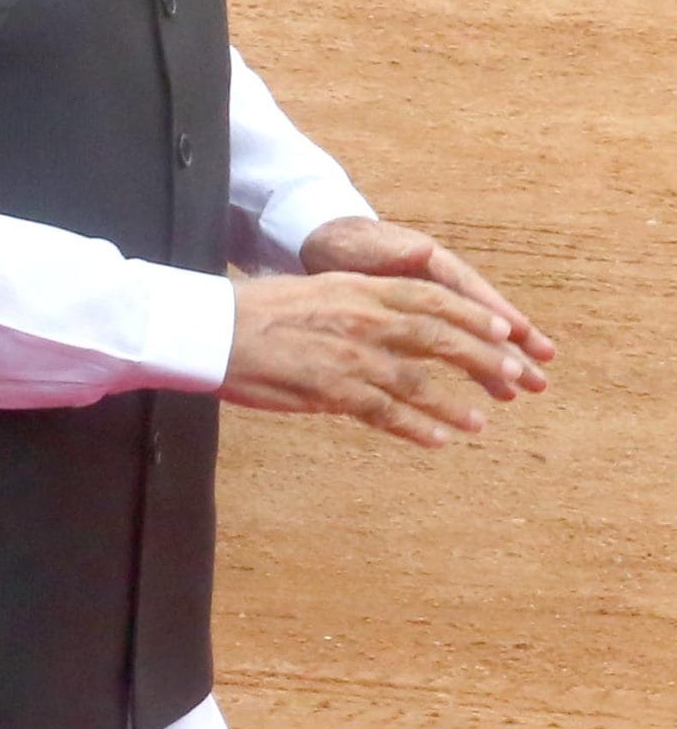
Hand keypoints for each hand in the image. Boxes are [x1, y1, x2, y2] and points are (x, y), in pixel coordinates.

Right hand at [225, 270, 537, 447]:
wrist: (213, 329)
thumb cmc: (256, 311)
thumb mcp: (315, 292)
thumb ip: (354, 304)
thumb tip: (383, 322)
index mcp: (359, 289)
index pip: (431, 298)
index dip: (471, 315)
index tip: (502, 329)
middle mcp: (364, 318)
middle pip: (439, 337)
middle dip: (482, 358)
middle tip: (514, 377)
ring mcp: (351, 356)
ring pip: (420, 381)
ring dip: (454, 404)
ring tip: (480, 421)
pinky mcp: (333, 390)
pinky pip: (386, 413)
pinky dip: (418, 427)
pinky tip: (438, 440)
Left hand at [300, 216, 553, 391]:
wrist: (325, 244)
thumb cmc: (348, 244)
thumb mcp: (369, 246)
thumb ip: (397, 252)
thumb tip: (424, 248)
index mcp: (433, 266)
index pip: (472, 294)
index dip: (499, 316)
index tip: (524, 338)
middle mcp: (441, 286)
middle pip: (481, 321)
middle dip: (511, 349)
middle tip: (541, 379)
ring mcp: (432, 306)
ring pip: (470, 337)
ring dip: (496, 363)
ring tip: (521, 391)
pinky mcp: (418, 323)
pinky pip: (451, 347)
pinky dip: (470, 367)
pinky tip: (489, 390)